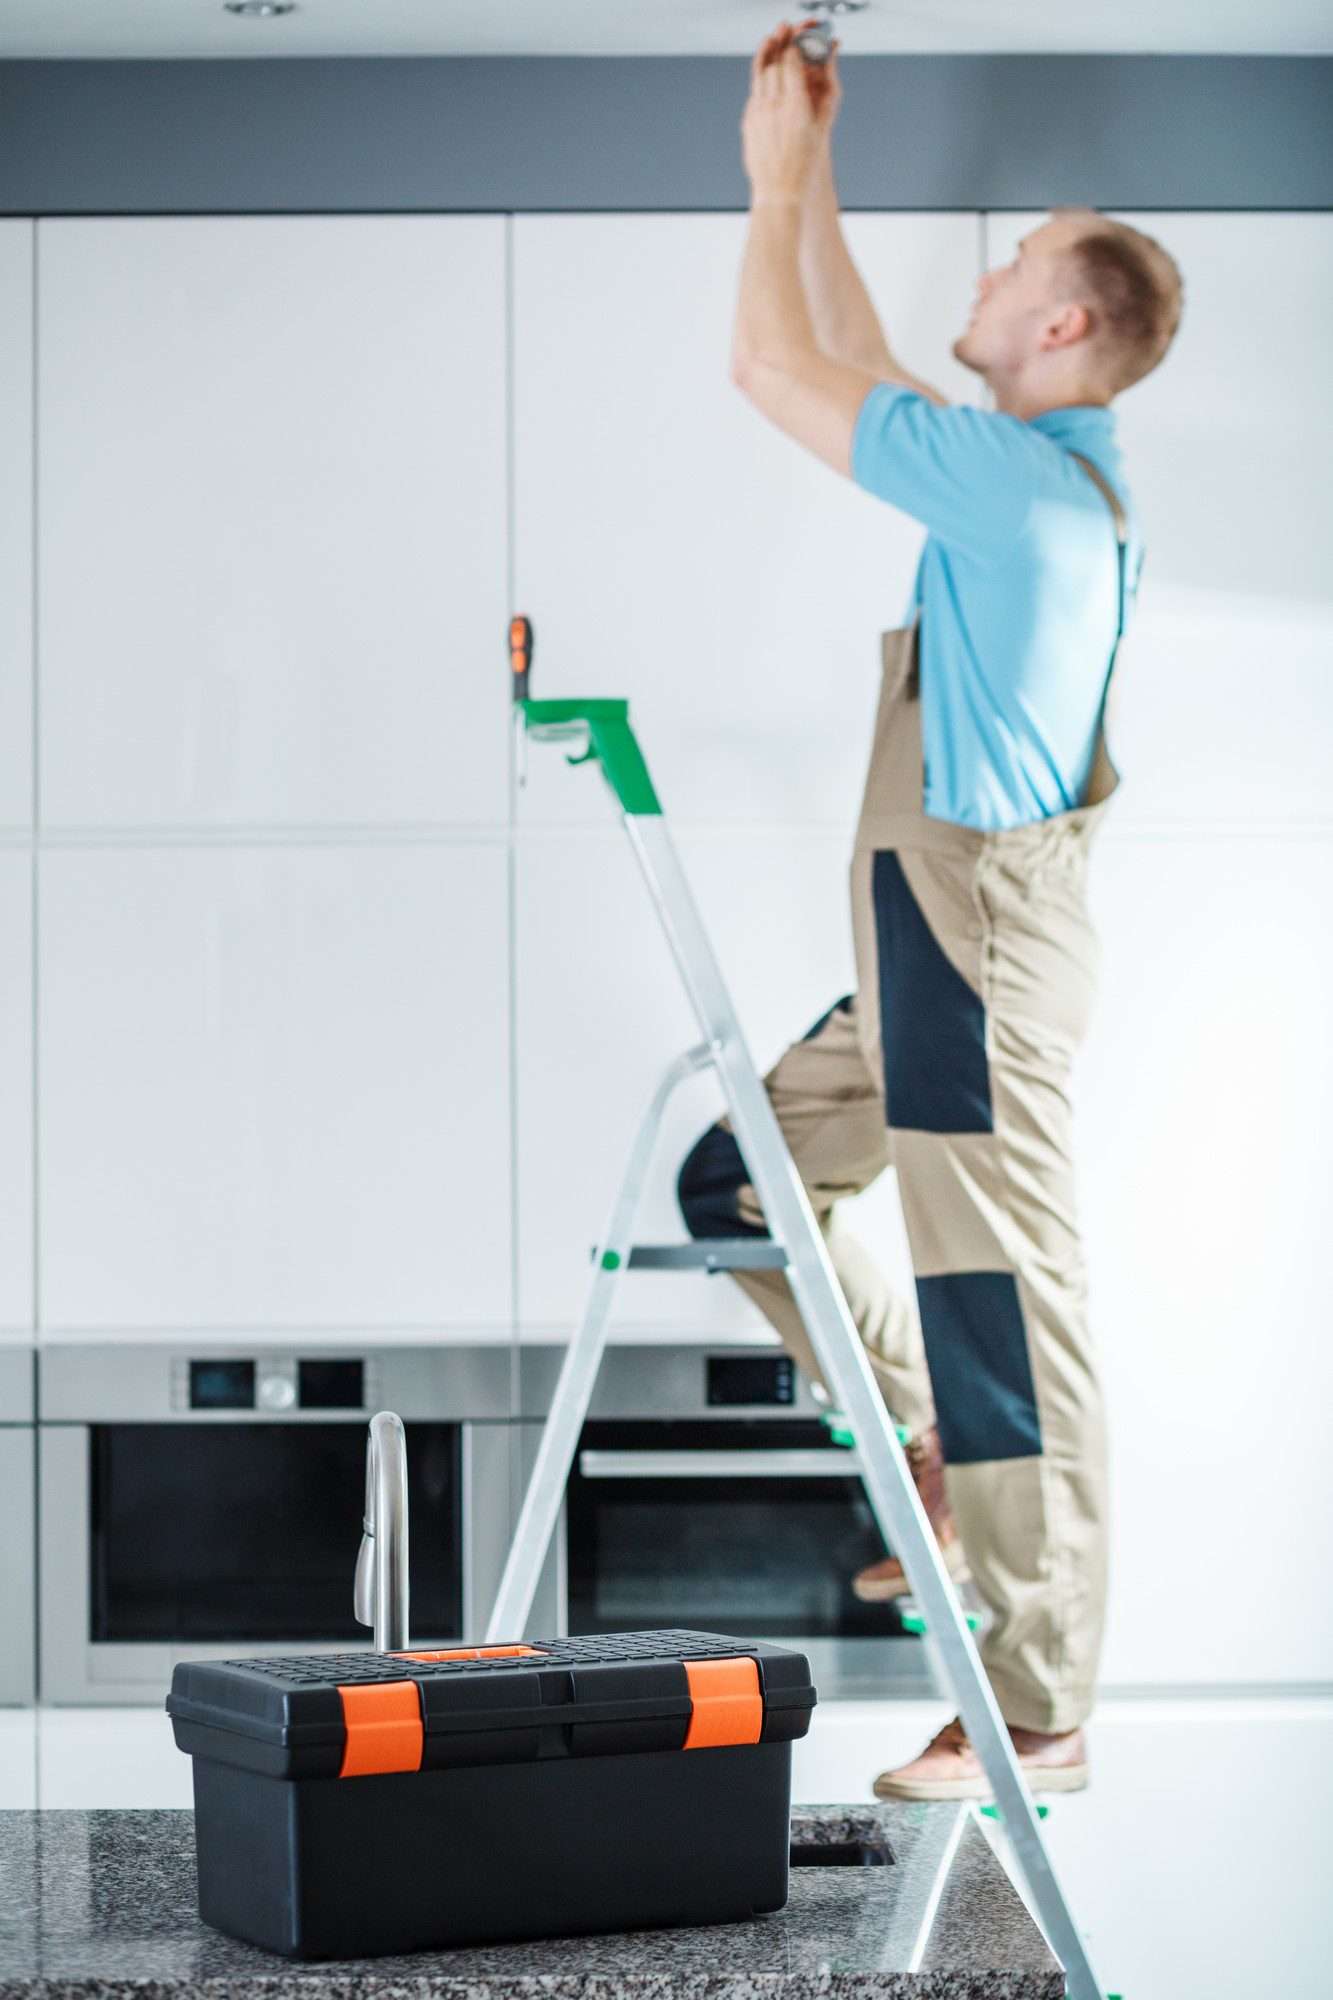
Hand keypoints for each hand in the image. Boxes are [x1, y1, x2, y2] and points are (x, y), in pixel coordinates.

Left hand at [741, 33, 825, 202]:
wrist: (779, 191)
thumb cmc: (804, 165)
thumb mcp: (821, 130)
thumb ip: (822, 98)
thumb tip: (825, 76)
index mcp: (796, 106)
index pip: (791, 63)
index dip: (793, 49)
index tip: (797, 45)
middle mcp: (774, 106)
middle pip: (774, 65)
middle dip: (780, 51)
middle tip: (785, 43)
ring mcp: (758, 113)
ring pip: (760, 76)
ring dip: (768, 63)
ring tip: (774, 53)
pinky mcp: (748, 122)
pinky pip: (754, 94)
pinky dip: (762, 84)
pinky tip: (768, 83)